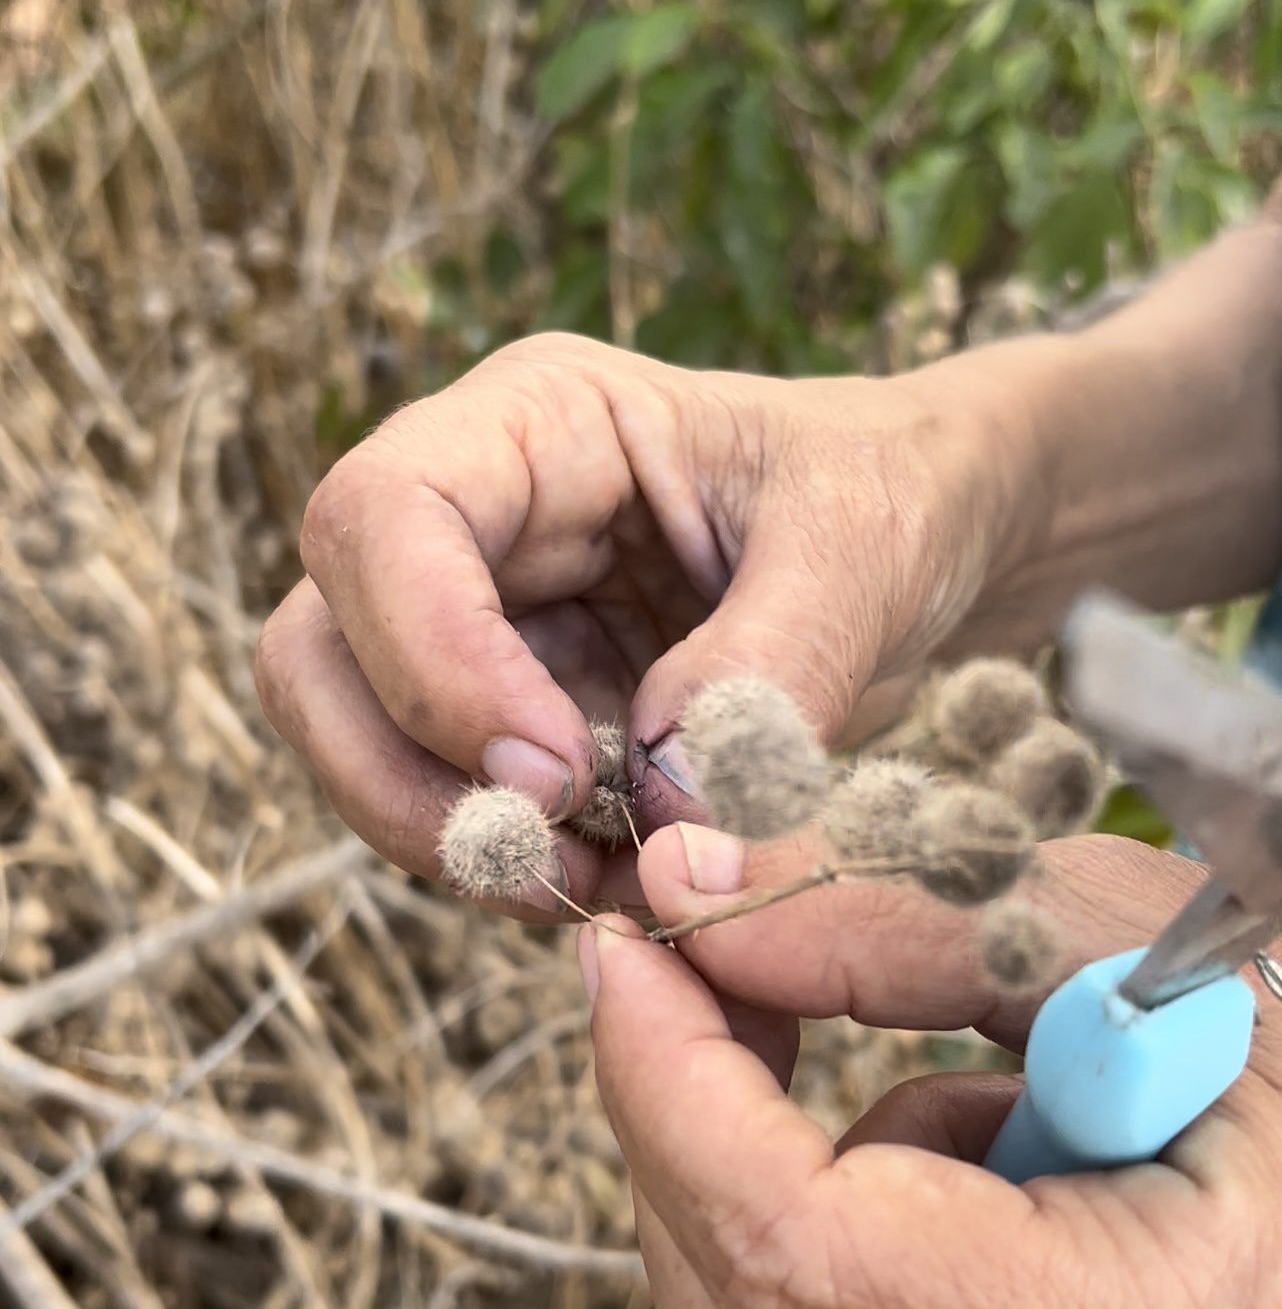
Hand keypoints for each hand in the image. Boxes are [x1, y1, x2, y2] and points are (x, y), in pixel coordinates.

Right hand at [255, 332, 1029, 916]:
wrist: (938, 543)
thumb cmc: (900, 493)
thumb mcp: (867, 547)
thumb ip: (771, 670)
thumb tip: (668, 820)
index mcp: (539, 421)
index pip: (379, 517)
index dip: (430, 658)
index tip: (559, 773)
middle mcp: (477, 517)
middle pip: (315, 649)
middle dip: (403, 779)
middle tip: (552, 864)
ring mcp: (481, 621)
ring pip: (353, 744)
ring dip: (452, 842)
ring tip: (606, 884)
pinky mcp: (513, 717)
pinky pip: (447, 807)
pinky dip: (514, 870)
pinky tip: (624, 887)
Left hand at [586, 827, 1281, 1308]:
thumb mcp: (1137, 936)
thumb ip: (898, 914)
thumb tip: (682, 887)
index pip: (803, 1251)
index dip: (670, 1085)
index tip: (630, 941)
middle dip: (677, 1136)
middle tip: (692, 972)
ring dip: (761, 1191)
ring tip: (909, 1072)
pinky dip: (840, 1246)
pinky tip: (962, 1156)